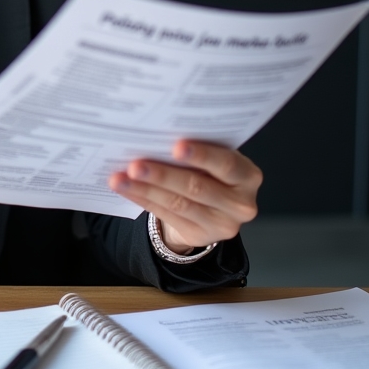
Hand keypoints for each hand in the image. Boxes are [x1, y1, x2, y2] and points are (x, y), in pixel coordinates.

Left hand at [108, 140, 261, 254]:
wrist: (213, 205)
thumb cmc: (211, 169)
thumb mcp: (214, 158)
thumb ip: (198, 148)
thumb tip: (157, 133)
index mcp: (248, 175)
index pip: (226, 164)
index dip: (202, 155)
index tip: (176, 146)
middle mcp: (241, 203)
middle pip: (197, 187)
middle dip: (163, 174)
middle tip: (136, 164)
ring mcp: (222, 224)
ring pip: (178, 203)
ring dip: (145, 189)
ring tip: (121, 177)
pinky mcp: (200, 235)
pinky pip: (167, 215)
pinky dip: (143, 199)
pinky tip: (126, 188)